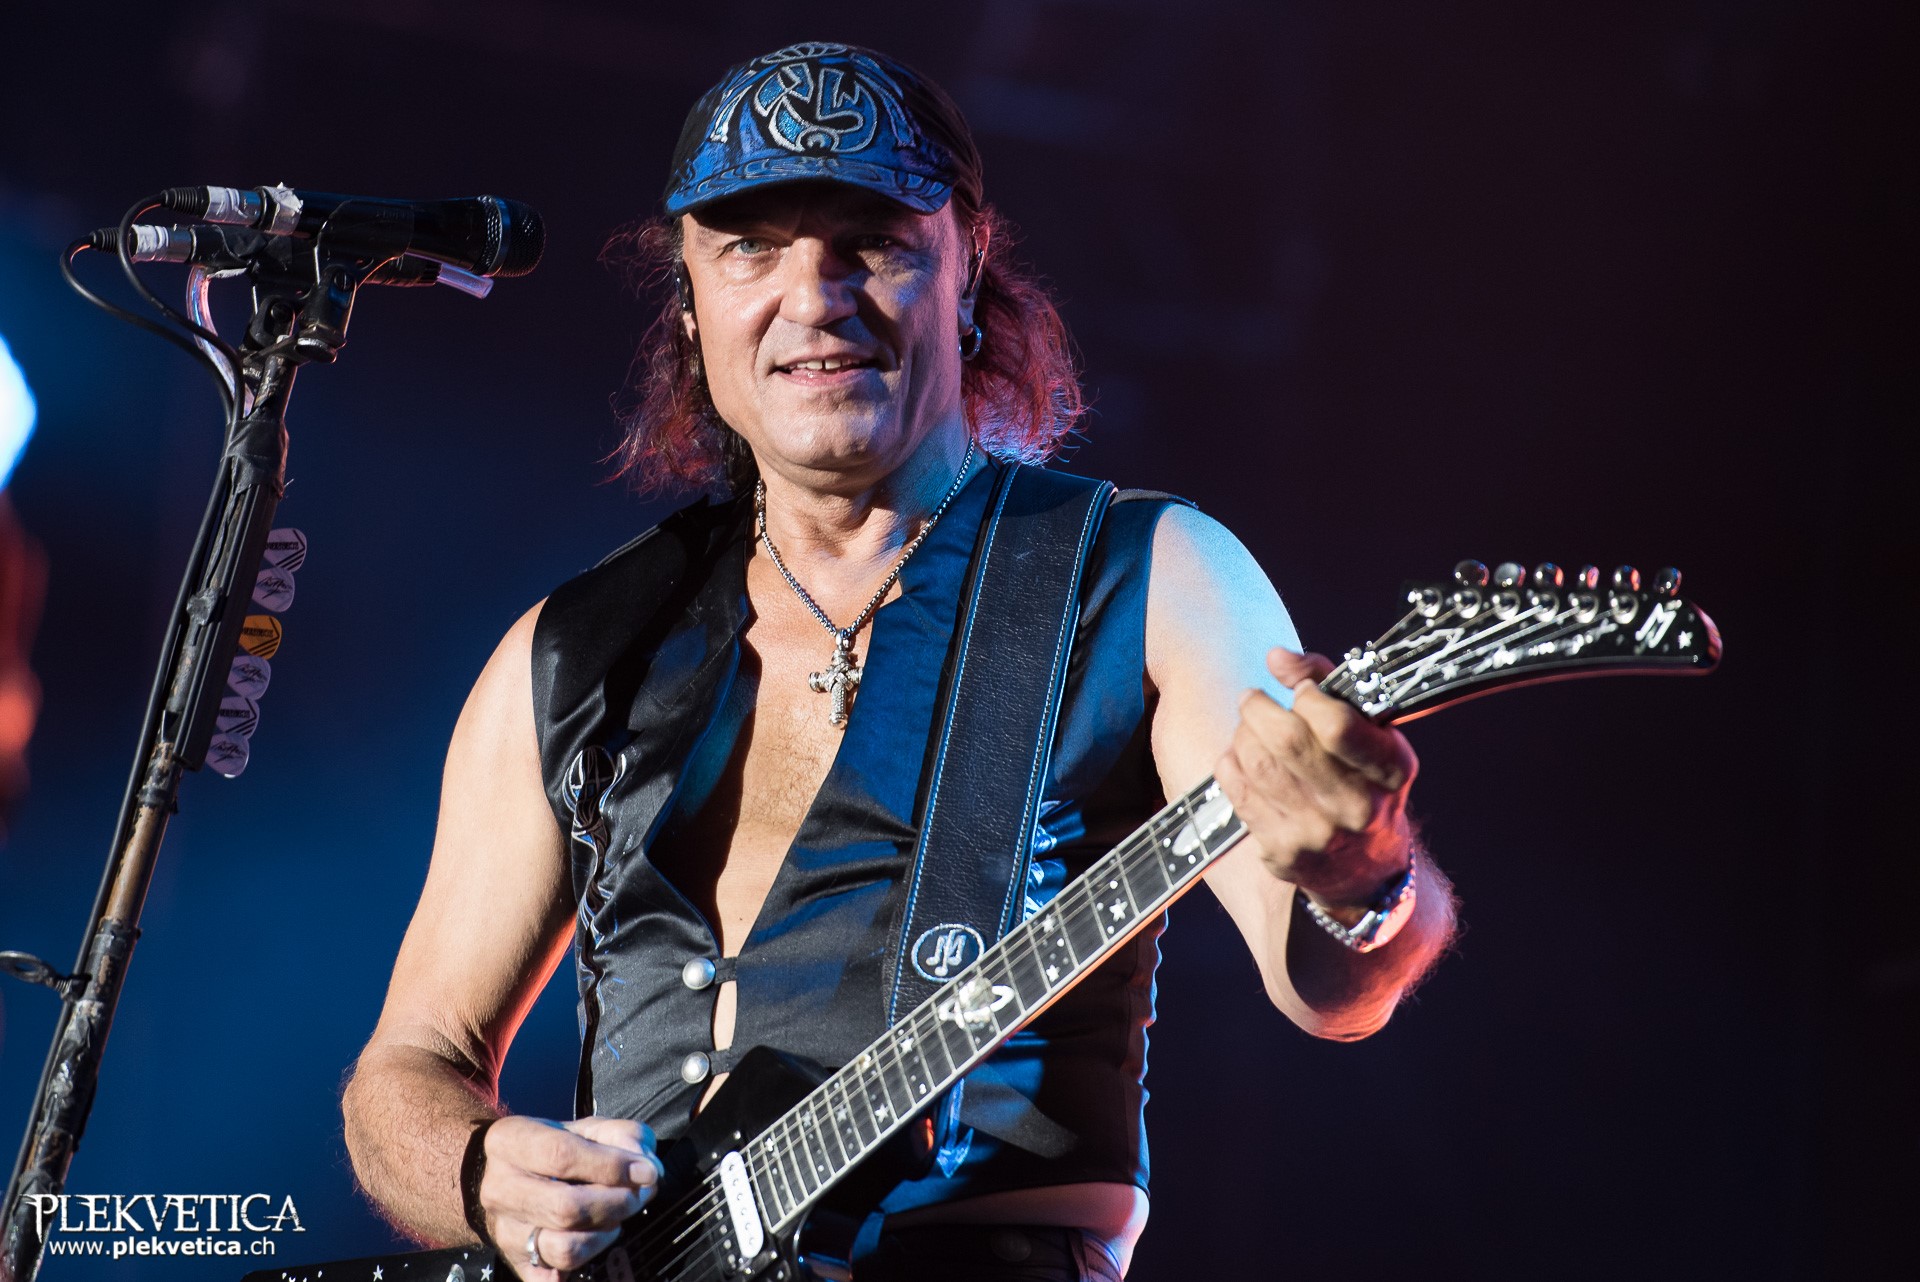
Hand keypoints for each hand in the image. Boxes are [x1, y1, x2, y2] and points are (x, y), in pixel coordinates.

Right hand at [478, 1114, 659, 1279]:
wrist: (504, 1177)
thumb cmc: (553, 1148)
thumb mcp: (586, 1128)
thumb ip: (622, 1135)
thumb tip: (645, 1166)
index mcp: (511, 1142)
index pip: (563, 1156)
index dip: (612, 1166)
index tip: (646, 1172)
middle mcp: (499, 1189)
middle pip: (565, 1208)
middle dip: (616, 1204)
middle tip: (638, 1195)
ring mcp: (504, 1231)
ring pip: (564, 1248)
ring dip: (605, 1234)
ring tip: (616, 1216)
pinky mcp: (516, 1263)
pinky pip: (557, 1277)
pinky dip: (587, 1261)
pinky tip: (595, 1238)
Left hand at [1215, 647, 1419, 915]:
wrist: (1365, 869)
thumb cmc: (1364, 783)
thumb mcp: (1370, 733)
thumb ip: (1327, 683)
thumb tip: (1277, 657)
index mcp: (1389, 770)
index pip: (1337, 724)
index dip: (1307, 695)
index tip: (1300, 692)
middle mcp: (1356, 806)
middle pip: (1288, 741)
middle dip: (1259, 708)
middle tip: (1252, 698)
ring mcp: (1317, 833)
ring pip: (1257, 764)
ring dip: (1242, 734)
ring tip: (1248, 728)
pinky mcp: (1281, 852)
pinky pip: (1238, 792)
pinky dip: (1231, 764)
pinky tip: (1241, 758)